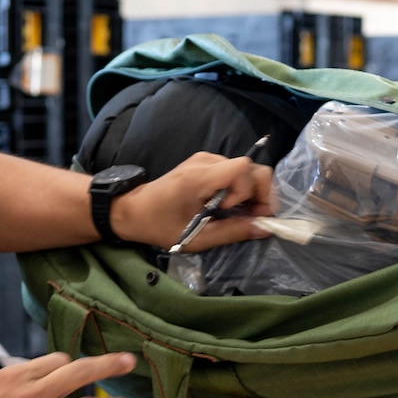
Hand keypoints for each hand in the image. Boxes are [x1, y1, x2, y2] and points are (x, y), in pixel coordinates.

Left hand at [110, 152, 273, 251]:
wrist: (134, 210)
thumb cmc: (160, 226)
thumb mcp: (196, 238)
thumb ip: (232, 232)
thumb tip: (264, 228)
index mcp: (199, 177)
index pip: (243, 168)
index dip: (248, 191)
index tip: (233, 211)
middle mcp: (205, 161)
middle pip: (250, 167)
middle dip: (257, 193)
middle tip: (250, 216)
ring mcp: (205, 159)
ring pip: (245, 170)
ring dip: (248, 193)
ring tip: (234, 214)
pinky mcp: (205, 163)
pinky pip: (234, 172)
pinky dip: (239, 189)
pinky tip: (226, 206)